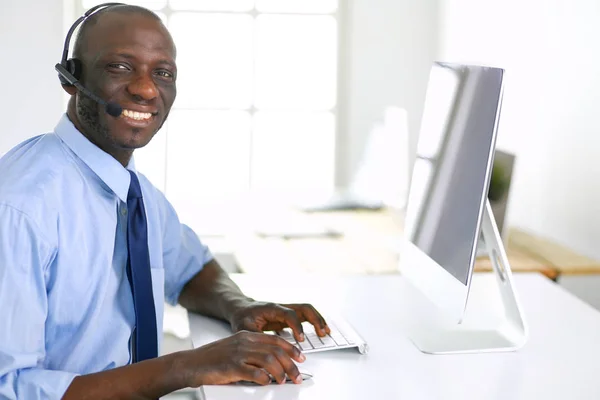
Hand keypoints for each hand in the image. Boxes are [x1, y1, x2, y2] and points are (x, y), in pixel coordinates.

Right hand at [184, 330, 305, 385]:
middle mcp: (244, 342)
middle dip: (290, 364)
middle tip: (297, 376)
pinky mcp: (232, 367)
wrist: (191, 363)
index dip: (291, 349)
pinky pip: (254, 372)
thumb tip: (273, 362)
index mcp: (247, 336)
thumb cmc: (212, 358)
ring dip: (280, 372)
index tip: (300, 358)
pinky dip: (264, 378)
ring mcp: (238, 353)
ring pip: (269, 360)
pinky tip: (267, 382)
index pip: (275, 340)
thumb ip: (252, 351)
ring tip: (284, 381)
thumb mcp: (235, 348)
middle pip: (276, 351)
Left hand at [230, 301, 330, 341]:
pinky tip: (321, 331)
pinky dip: (315, 322)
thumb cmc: (242, 316)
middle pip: (304, 308)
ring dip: (318, 320)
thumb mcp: (243, 328)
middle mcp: (282, 307)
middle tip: (322, 333)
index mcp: (272, 309)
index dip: (296, 326)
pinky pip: (305, 316)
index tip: (300, 340)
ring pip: (307, 310)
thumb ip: (254, 338)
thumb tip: (264, 350)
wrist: (241, 308)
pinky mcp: (288, 316)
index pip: (289, 314)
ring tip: (326, 333)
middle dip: (315, 320)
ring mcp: (286, 310)